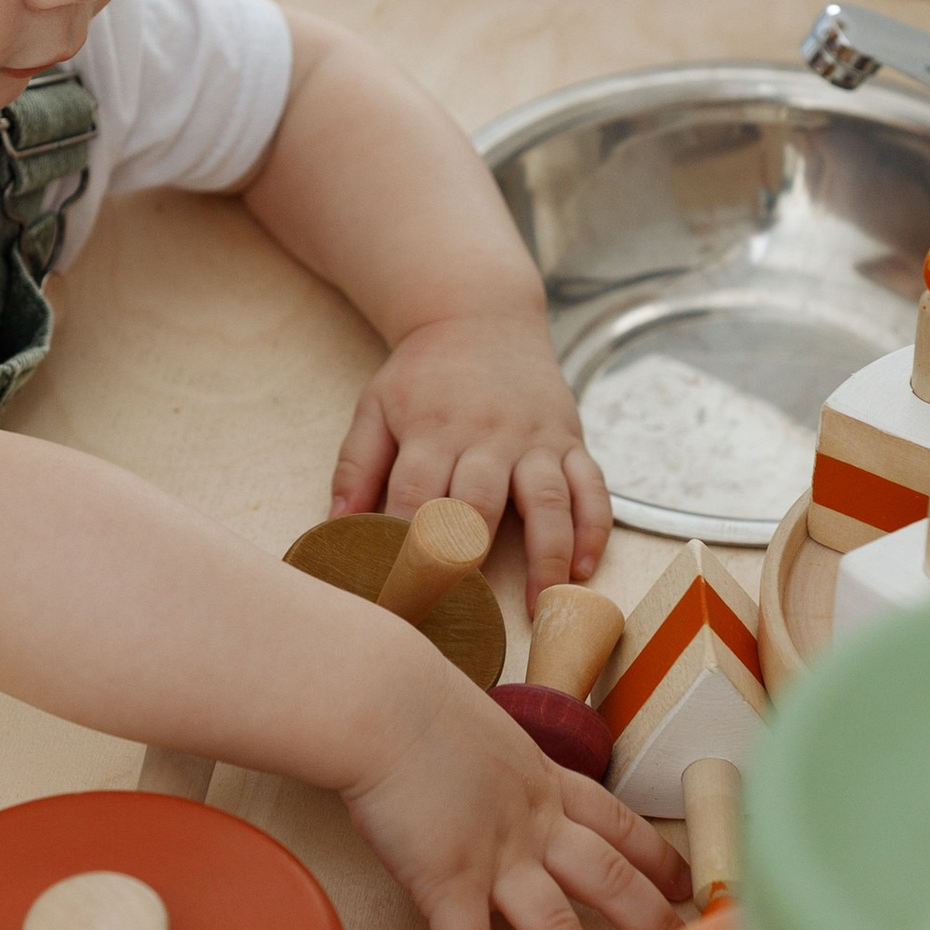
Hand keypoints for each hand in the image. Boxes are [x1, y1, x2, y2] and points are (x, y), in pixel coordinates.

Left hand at [330, 307, 611, 593]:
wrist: (480, 313)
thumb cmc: (424, 372)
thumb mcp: (376, 405)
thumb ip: (356, 466)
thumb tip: (336, 527)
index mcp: (433, 429)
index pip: (416, 498)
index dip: (405, 549)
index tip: (398, 597)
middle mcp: (488, 434)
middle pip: (480, 504)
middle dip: (470, 561)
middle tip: (463, 615)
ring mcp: (535, 438)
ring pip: (547, 500)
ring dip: (545, 555)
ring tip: (542, 605)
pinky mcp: (570, 439)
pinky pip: (591, 486)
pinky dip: (592, 528)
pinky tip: (582, 568)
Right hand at [341, 659, 688, 929]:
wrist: (380, 703)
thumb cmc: (407, 702)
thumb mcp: (474, 728)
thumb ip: (488, 763)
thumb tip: (470, 774)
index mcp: (543, 782)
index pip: (617, 822)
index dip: (656, 855)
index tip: (683, 883)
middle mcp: (535, 824)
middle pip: (614, 881)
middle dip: (654, 924)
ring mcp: (498, 857)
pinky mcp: (450, 883)